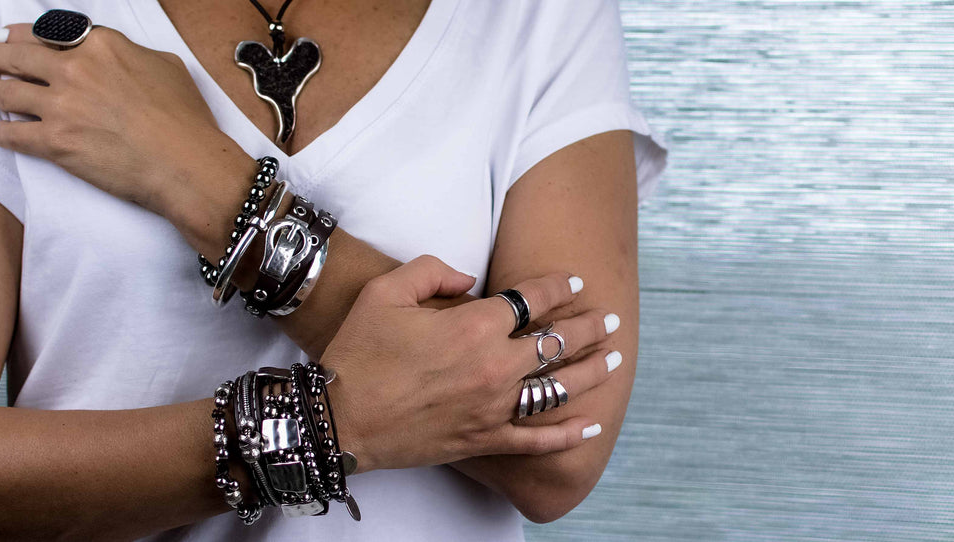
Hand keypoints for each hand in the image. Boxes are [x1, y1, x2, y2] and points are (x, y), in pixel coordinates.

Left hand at [0, 24, 246, 217]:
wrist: (186, 164)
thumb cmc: (186, 121)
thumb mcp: (167, 68)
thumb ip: (133, 55)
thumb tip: (120, 59)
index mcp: (102, 46)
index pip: (49, 32)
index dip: (21, 33)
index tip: (9, 37)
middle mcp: (76, 69)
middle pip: (17, 56)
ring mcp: (62, 106)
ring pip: (6, 91)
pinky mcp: (55, 142)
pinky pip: (14, 133)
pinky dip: (1, 131)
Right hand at [322, 256, 619, 472]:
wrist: (338, 419)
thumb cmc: (359, 353)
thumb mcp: (386, 291)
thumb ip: (432, 271)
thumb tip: (469, 280)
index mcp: (474, 326)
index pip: (532, 299)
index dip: (559, 288)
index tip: (576, 283)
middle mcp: (494, 366)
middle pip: (557, 343)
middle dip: (590, 328)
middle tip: (609, 319)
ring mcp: (494, 407)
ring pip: (559, 388)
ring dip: (592, 371)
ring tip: (615, 358)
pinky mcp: (484, 440)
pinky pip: (538, 441)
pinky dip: (568, 435)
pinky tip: (591, 425)